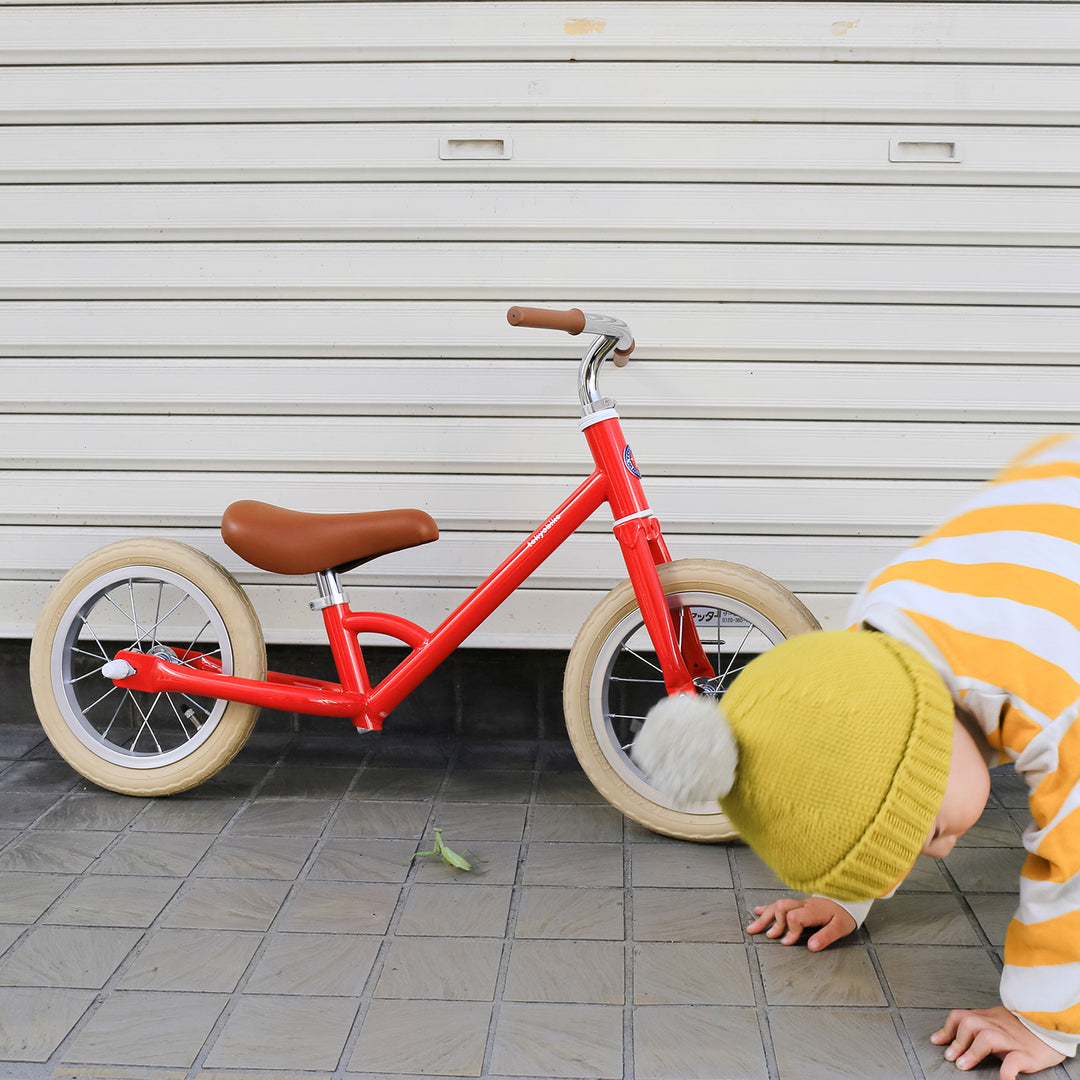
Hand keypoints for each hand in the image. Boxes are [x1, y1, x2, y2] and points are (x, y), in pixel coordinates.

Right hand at [746, 897, 855, 950]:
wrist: (848, 900)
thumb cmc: (844, 914)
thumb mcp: (840, 928)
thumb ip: (825, 937)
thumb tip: (811, 947)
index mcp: (813, 910)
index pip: (794, 917)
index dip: (789, 931)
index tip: (787, 943)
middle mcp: (803, 904)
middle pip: (781, 908)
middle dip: (773, 923)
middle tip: (771, 937)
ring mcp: (799, 902)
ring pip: (777, 905)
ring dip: (764, 917)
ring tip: (753, 928)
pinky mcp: (798, 903)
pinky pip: (779, 903)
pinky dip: (767, 908)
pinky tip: (758, 911)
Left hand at [931, 1007, 1065, 1078]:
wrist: (1049, 1027)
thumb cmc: (1021, 1026)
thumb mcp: (995, 1019)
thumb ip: (976, 1022)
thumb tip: (952, 1033)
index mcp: (988, 1018)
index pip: (961, 1016)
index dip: (947, 1029)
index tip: (937, 1041)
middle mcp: (996, 1026)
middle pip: (970, 1024)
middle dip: (957, 1041)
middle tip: (950, 1057)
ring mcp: (1010, 1040)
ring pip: (987, 1038)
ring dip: (972, 1052)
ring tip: (964, 1066)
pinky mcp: (1025, 1054)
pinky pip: (1014, 1062)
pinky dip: (1006, 1071)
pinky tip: (1002, 1079)